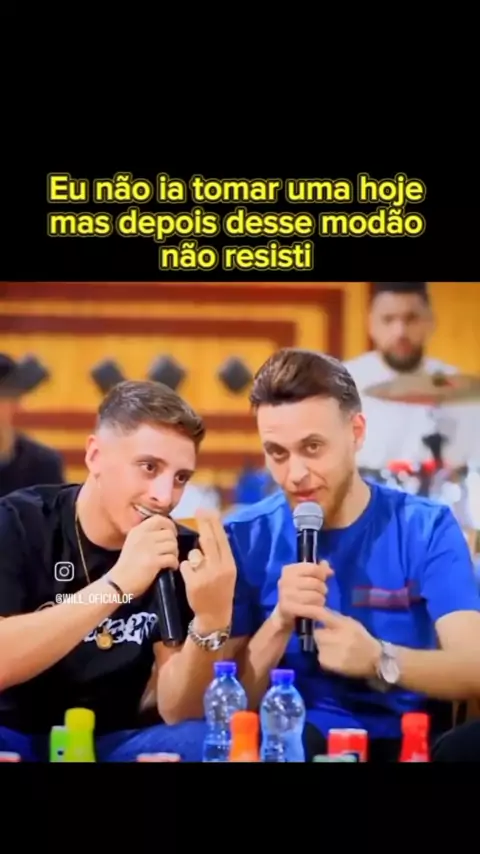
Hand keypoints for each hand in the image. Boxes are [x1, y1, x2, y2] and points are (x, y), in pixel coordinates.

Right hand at [110, 514, 178, 597]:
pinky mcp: (153, 562)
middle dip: (174, 543)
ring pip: (173, 545)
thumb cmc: (127, 564)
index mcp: (138, 530)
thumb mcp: (133, 542)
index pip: (160, 519)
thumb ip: (146, 535)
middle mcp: (143, 536)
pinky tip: (171, 567)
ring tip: (170, 560)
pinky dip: (174, 564)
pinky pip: (172, 558)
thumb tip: (167, 531)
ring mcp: (149, 549)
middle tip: (171, 552)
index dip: (170, 525)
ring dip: (175, 553)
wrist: (118, 582)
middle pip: (169, 534)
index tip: (172, 534)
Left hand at [180, 509, 235, 631]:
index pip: (222, 540)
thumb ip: (220, 555)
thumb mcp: (227, 572)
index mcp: (230, 565)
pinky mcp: (193, 583)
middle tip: (198, 510)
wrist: (215, 616)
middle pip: (209, 541)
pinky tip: (190, 578)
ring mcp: (207, 576)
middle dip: (203, 524)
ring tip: (197, 568)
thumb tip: (211, 532)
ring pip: (194, 554)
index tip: (207, 510)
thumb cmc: (220, 590)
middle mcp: (220, 568)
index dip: (214, 524)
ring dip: (192, 557)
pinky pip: (184, 566)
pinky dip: (185, 569)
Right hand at [276, 560, 333, 631]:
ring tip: (317, 603)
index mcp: (289, 570)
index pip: (313, 568)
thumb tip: (329, 570)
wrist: (284, 614)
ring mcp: (286, 595)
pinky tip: (320, 613)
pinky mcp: (288, 609)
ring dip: (320, 601)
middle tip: (319, 594)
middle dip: (322, 589)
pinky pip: (312, 609)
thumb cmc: (298, 593)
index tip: (322, 579)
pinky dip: (320, 612)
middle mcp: (285, 581)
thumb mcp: (306, 578)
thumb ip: (319, 571)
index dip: (322, 574)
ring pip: (316, 596)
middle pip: (316, 583)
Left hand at [314, 608, 381, 678]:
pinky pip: (320, 656)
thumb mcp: (351, 623)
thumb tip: (318, 611)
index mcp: (341, 624)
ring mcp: (330, 651)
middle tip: (333, 638)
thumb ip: (334, 618)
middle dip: (322, 634)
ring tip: (337, 649)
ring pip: (318, 645)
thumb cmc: (362, 638)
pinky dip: (325, 656)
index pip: (321, 614)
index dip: (309, 610)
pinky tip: (337, 658)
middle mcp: (334, 637)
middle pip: (316, 632)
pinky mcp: (327, 664)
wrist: (375, 660)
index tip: (299, 607)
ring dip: (323, 646)